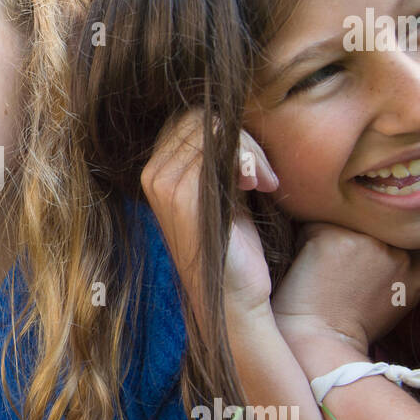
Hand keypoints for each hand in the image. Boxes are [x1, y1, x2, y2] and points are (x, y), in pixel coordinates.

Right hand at [141, 110, 279, 322]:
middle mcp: (152, 174)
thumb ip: (221, 160)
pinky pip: (218, 146)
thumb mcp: (223, 195)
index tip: (255, 168)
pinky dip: (248, 159)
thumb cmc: (234, 251)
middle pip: (201, 117)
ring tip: (266, 183)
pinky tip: (261, 186)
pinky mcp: (183, 194)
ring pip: (213, 127)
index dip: (228, 132)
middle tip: (265, 176)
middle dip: (242, 138)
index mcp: (157, 173)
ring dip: (250, 149)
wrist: (232, 302)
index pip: (190, 118)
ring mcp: (163, 183)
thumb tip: (237, 122)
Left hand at [271, 222, 419, 352]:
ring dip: (330, 236)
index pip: (402, 232)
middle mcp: (400, 253)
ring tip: (324, 270)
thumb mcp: (392, 297)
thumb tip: (380, 236)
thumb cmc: (348, 325)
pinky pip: (313, 224)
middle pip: (373, 222)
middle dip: (354, 236)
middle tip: (338, 270)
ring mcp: (370, 243)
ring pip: (344, 219)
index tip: (359, 257)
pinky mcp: (335, 237)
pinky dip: (305, 242)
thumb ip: (396, 265)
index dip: (379, 238)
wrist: (318, 344)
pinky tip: (308, 269)